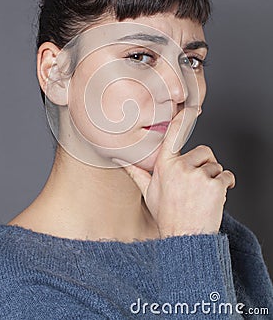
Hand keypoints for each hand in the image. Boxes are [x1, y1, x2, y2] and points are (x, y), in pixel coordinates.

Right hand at [112, 107, 235, 237]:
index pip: (174, 135)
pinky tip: (214, 197)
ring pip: (215, 165)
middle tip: (195, 184)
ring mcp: (199, 177)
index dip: (183, 119)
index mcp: (164, 166)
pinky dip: (226, 185)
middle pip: (203, 152)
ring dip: (214, 178)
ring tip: (202, 194)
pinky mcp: (216, 186)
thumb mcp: (149, 192)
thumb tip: (119, 159)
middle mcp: (181, 168)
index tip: (191, 107)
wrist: (185, 238)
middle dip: (204, 165)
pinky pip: (227, 176)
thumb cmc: (167, 215)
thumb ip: (136, 172)